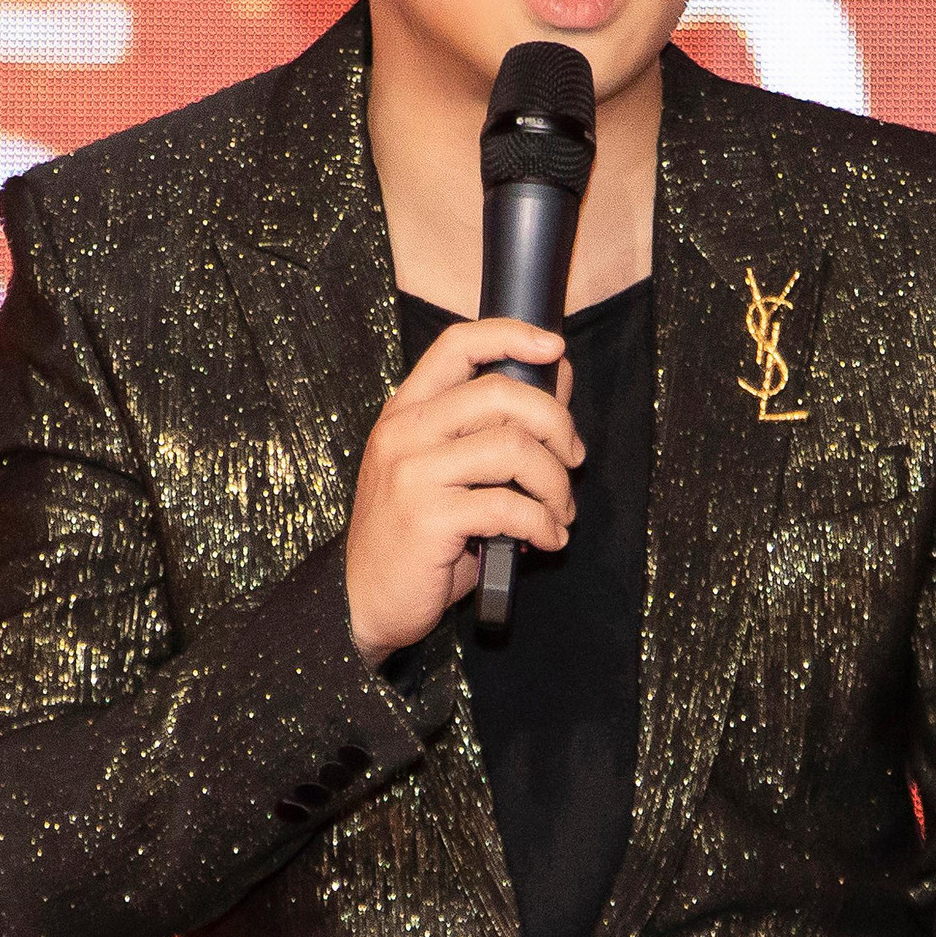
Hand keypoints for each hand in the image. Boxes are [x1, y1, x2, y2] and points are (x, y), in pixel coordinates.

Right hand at [345, 317, 582, 662]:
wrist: (362, 601)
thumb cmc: (414, 537)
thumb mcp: (447, 471)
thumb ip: (493, 426)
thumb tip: (556, 379)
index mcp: (407, 412)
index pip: (457, 345)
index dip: (510, 335)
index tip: (553, 348)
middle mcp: (405, 433)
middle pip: (500, 393)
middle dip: (556, 424)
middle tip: (572, 459)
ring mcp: (412, 473)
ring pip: (513, 448)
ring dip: (555, 483)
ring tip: (559, 511)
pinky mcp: (428, 518)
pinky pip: (509, 505)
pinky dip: (544, 524)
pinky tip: (547, 539)